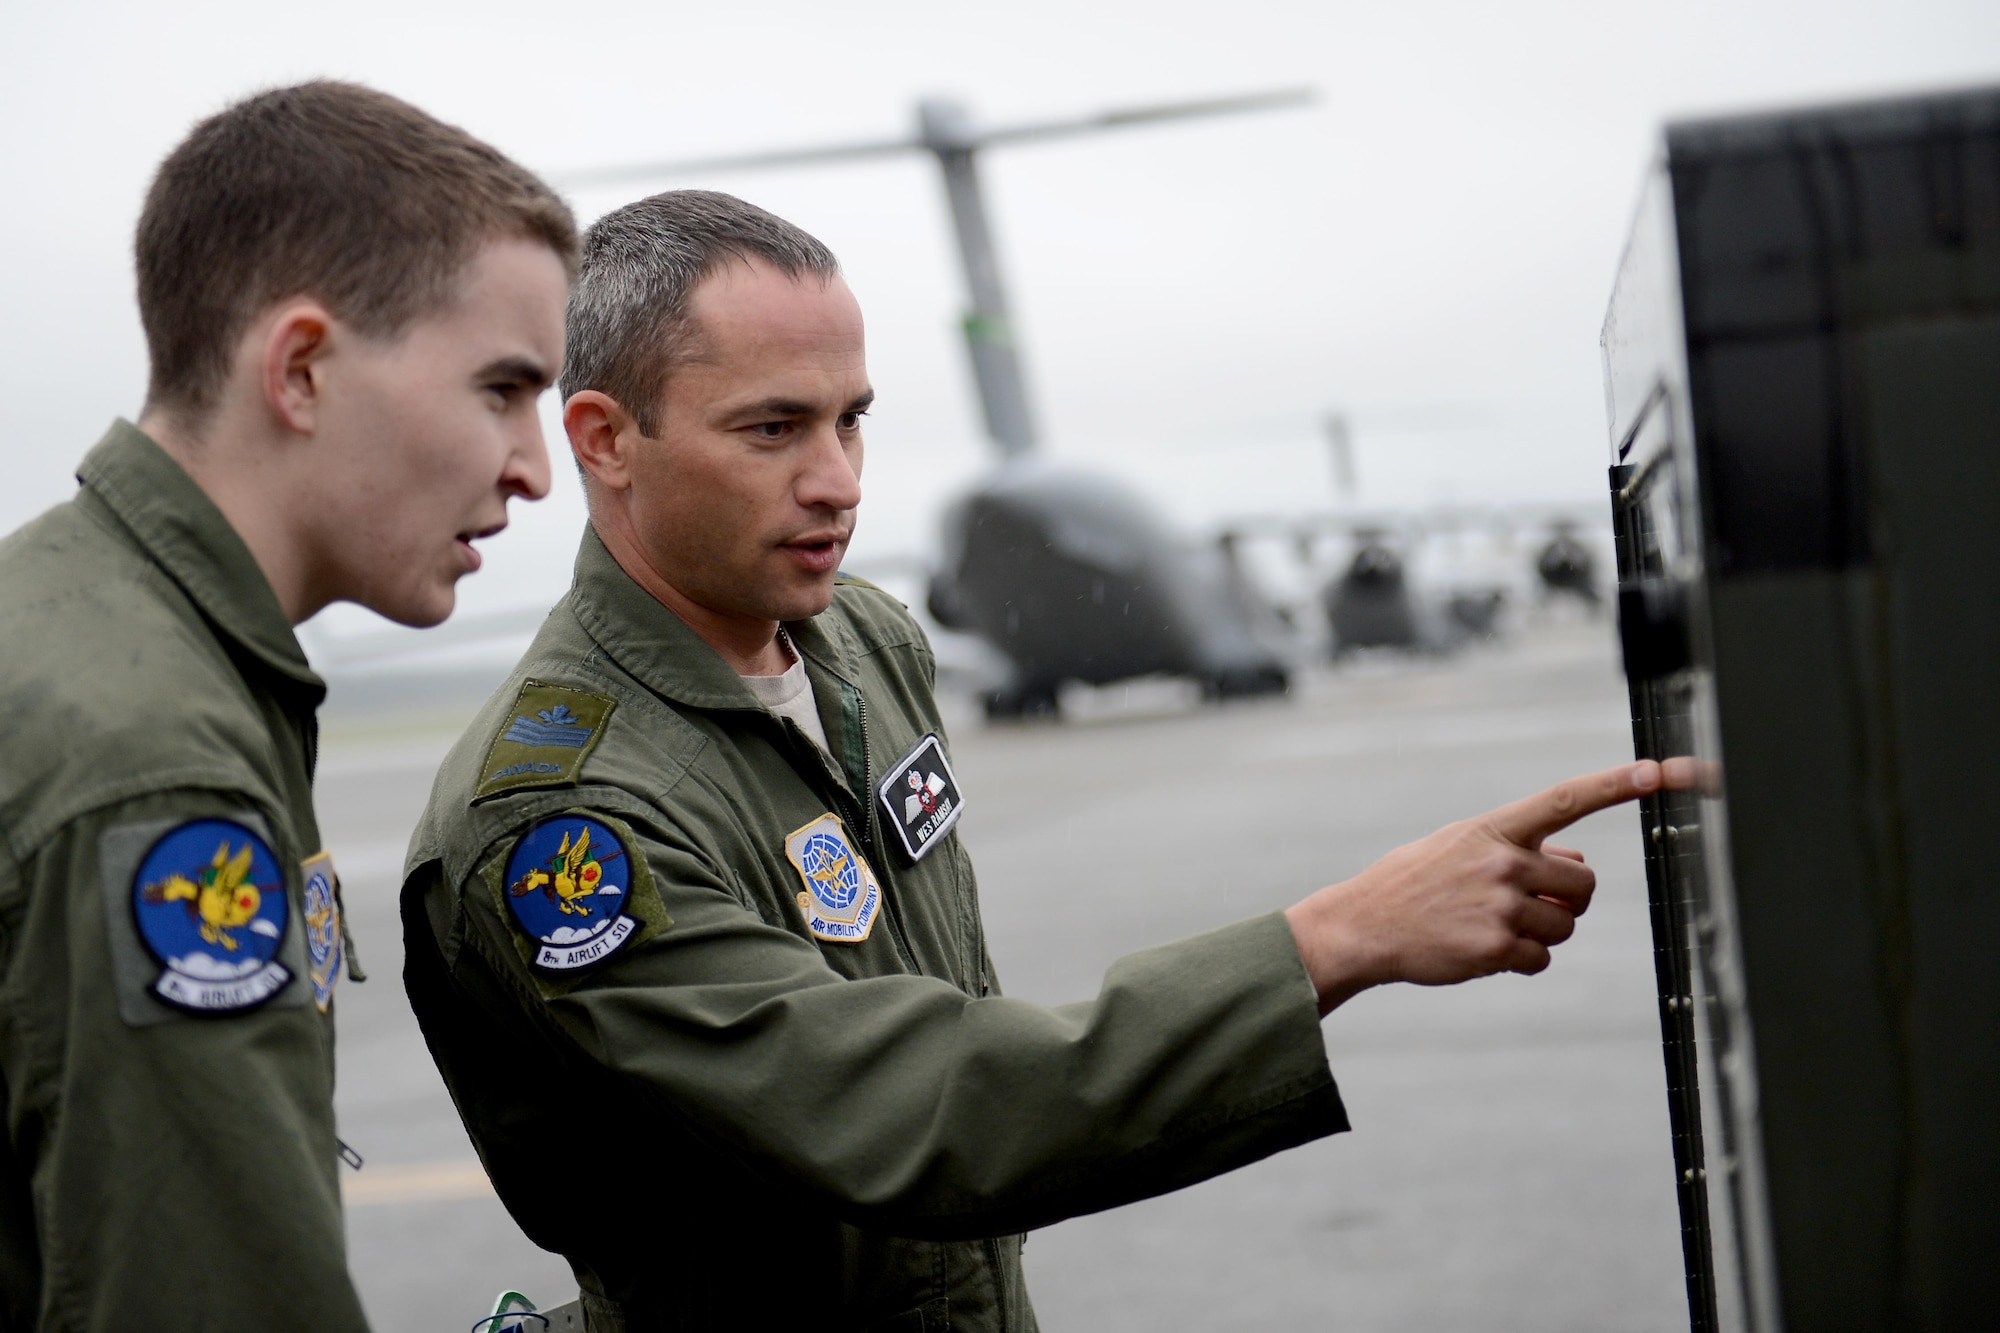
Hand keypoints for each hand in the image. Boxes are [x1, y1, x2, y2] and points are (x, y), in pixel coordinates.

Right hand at [1284, 758, 1698, 1014]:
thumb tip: (1578, 862)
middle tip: (1526, 904)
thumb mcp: (1461, 845)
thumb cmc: (1415, 882)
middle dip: (1566, 900)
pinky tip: (1482, 949)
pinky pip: (1542, 960)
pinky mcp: (1497, 947)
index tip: (1662, 772)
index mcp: (1496, 828)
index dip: (1617, 785)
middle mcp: (1503, 862)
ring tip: (1491, 926)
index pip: (1567, 799)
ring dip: (1541, 933)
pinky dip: (1520, 961)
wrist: (1363, 924)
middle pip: (1584, 885)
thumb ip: (1520, 847)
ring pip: (1565, 927)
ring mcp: (1502, 905)